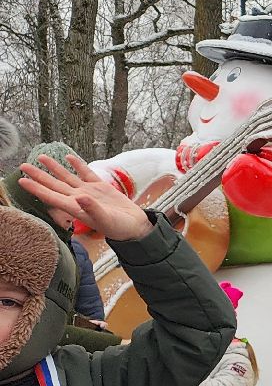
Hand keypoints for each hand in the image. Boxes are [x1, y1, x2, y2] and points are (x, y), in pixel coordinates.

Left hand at [17, 152, 152, 240]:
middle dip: (39, 175)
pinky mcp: (100, 187)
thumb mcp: (107, 220)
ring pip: (67, 177)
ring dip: (54, 168)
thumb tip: (81, 197)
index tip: (22, 181)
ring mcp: (88, 192)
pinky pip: (85, 173)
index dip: (36, 188)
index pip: (51, 196)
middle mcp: (78, 199)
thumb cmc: (120, 228)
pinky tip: (69, 157)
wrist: (135, 227)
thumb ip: (93, 209)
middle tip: (23, 166)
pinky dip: (77, 165)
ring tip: (41, 157)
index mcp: (76, 208)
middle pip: (54, 185)